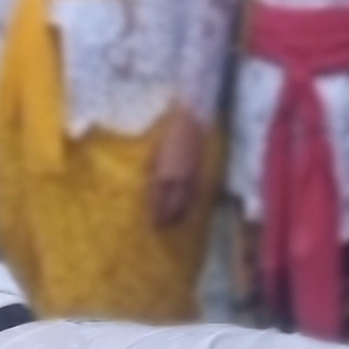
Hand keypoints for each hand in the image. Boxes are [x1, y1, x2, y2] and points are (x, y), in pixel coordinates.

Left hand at [148, 104, 205, 227]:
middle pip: (173, 204)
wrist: (192, 119)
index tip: (153, 223)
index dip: (157, 213)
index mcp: (163, 174)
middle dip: (168, 217)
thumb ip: (152, 171)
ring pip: (186, 201)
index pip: (158, 199)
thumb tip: (148, 186)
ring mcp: (191, 176)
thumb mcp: (154, 153)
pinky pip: (196, 192)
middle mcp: (178, 179)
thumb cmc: (169, 133)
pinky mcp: (200, 171)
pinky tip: (189, 208)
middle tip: (163, 228)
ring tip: (175, 223)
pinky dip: (192, 203)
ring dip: (180, 214)